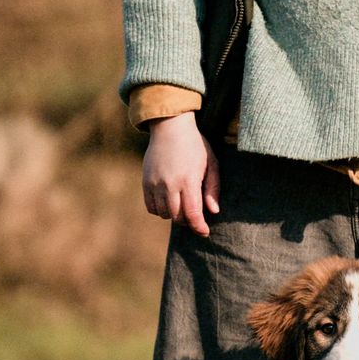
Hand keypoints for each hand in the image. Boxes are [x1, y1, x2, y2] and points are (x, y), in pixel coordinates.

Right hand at [142, 111, 220, 236]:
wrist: (170, 127)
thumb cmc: (195, 145)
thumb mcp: (211, 163)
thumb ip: (213, 188)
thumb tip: (213, 211)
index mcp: (189, 180)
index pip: (193, 214)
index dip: (199, 227)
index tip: (205, 232)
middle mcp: (170, 184)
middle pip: (178, 217)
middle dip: (188, 221)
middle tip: (195, 216)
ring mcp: (155, 183)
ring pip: (164, 214)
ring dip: (174, 215)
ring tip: (182, 206)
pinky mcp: (146, 182)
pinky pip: (151, 207)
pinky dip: (160, 210)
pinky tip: (169, 202)